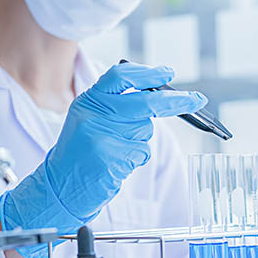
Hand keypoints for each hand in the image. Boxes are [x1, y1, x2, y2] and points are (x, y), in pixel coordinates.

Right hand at [0, 62, 207, 257]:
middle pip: (144, 102)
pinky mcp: (111, 159)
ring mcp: (101, 137)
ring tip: (116, 150)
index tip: (168, 72)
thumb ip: (116, 105)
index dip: (147, 73)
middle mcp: (93, 115)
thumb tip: (158, 94)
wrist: (60, 185)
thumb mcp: (89, 120)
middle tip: (197, 100)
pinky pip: (141, 152)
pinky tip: (116, 163)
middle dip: (175, 102)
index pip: (120, 76)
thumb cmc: (80, 152)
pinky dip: (135, 158)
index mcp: (88, 101)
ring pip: (145, 131)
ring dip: (140, 141)